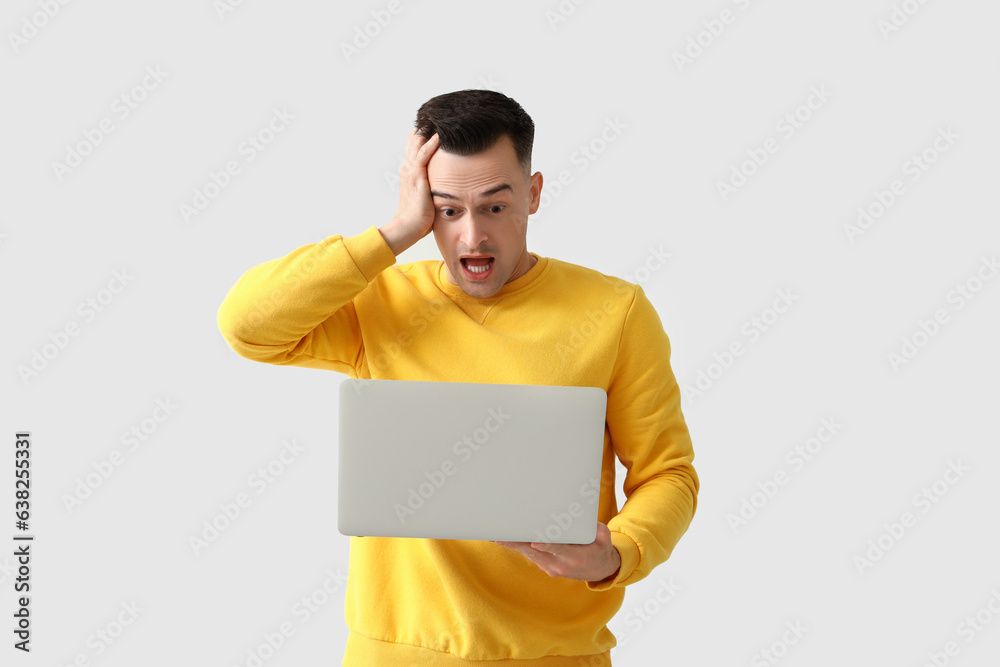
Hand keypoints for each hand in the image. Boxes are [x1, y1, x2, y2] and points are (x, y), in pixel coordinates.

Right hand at [380, 129, 439, 254]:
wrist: (409, 227)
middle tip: (436, 114)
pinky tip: (438, 135)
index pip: (416, 147)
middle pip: (415, 140)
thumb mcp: (428, 195)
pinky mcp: (417, 178)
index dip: (424, 135)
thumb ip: (434, 185)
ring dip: (427, 130)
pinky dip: (430, 144)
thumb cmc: (420, 216)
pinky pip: (423, 156)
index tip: (435, 124)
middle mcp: (408, 168)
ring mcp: (411, 172)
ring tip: (437, 117)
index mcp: (410, 171)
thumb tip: (448, 183)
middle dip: (425, 127)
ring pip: (417, 144)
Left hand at [493, 522, 620, 582]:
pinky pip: (530, 555)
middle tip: (500, 535)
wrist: (599, 570)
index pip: (557, 549)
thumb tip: (584, 518)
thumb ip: (594, 528)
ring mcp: (551, 568)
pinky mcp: (545, 566)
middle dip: (517, 543)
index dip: (545, 545)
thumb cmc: (600, 548)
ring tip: (495, 535)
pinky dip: (518, 546)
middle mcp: (560, 565)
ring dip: (513, 544)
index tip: (533, 542)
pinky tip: (505, 539)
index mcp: (575, 556)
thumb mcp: (603, 537)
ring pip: (528, 554)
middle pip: (534, 552)